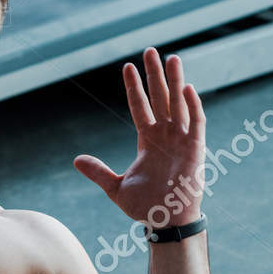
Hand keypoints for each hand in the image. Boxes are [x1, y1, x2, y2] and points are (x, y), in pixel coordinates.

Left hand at [75, 48, 206, 227]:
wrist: (166, 222)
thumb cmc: (146, 207)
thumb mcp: (116, 187)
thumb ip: (98, 171)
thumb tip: (76, 160)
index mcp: (148, 140)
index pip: (140, 106)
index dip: (134, 87)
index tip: (127, 67)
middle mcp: (165, 135)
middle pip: (160, 97)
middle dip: (155, 75)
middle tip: (150, 50)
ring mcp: (181, 140)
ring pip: (178, 104)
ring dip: (175, 81)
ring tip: (171, 58)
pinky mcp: (196, 149)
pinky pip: (196, 123)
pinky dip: (192, 106)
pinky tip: (186, 87)